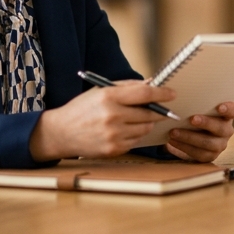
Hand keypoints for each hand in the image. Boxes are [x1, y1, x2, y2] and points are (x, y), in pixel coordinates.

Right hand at [29, 81, 175, 160]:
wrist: (60, 133)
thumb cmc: (82, 109)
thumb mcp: (101, 90)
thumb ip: (128, 86)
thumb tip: (152, 83)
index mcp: (109, 97)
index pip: (145, 94)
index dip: (162, 93)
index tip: (172, 93)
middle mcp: (112, 117)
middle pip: (149, 114)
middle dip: (157, 111)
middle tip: (158, 109)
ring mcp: (113, 135)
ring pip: (145, 129)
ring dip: (146, 123)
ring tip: (132, 119)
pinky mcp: (113, 150)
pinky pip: (136, 141)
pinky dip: (135, 135)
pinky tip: (123, 131)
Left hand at [165, 101, 233, 161]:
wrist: (192, 136)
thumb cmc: (196, 115)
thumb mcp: (198, 107)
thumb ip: (196, 102)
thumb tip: (177, 93)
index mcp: (227, 115)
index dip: (230, 109)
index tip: (219, 107)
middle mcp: (226, 130)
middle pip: (222, 128)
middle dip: (206, 123)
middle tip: (192, 119)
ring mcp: (220, 144)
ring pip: (209, 143)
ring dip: (190, 137)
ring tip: (174, 132)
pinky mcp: (210, 156)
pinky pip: (198, 153)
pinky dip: (184, 147)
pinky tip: (172, 141)